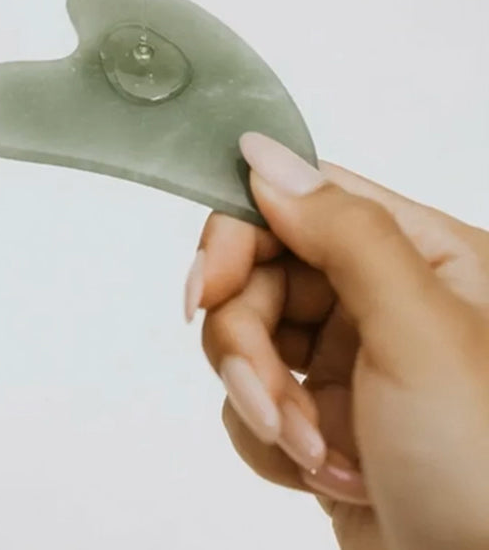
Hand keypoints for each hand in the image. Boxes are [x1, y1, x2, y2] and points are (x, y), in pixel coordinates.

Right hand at [185, 133, 488, 549]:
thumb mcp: (420, 335)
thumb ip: (344, 234)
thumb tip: (265, 154)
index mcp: (423, 257)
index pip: (302, 200)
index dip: (240, 233)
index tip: (206, 285)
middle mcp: (383, 300)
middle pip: (262, 273)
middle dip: (247, 339)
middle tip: (266, 395)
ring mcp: (350, 362)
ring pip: (247, 338)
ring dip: (260, 397)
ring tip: (308, 451)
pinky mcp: (323, 419)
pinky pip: (253, 401)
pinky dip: (270, 439)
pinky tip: (323, 475)